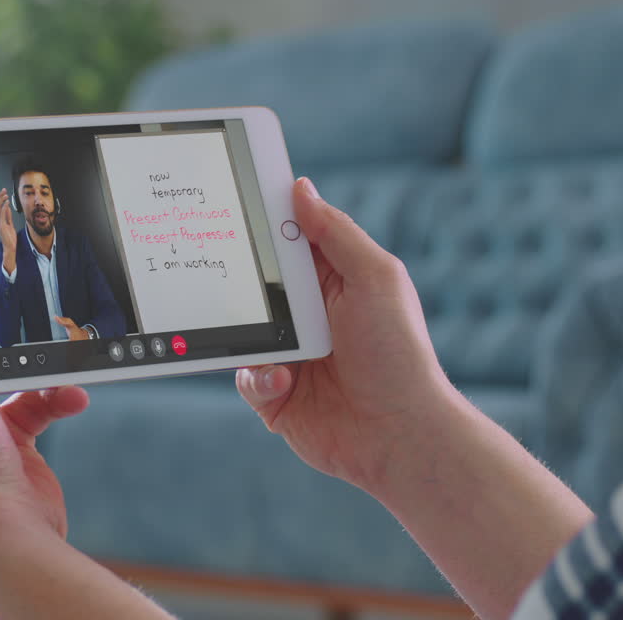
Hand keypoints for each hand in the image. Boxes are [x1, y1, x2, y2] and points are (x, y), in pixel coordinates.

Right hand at [0, 188, 17, 271]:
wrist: (10, 246)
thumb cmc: (10, 237)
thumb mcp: (10, 224)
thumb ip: (8, 216)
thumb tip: (8, 208)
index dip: (0, 198)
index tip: (4, 192)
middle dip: (0, 196)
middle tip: (4, 190)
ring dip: (2, 200)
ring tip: (5, 194)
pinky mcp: (2, 225)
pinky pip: (2, 214)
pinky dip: (4, 207)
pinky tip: (7, 203)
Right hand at [236, 178, 456, 492]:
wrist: (399, 434)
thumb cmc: (398, 353)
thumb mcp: (375, 278)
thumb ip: (336, 233)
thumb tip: (300, 188)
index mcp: (333, 281)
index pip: (290, 240)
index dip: (264, 220)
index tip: (234, 195)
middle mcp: (308, 315)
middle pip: (256, 282)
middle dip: (239, 278)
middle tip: (223, 269)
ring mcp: (289, 354)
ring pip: (241, 329)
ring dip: (250, 334)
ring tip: (277, 348)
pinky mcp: (274, 394)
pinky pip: (244, 375)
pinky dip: (259, 377)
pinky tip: (285, 382)